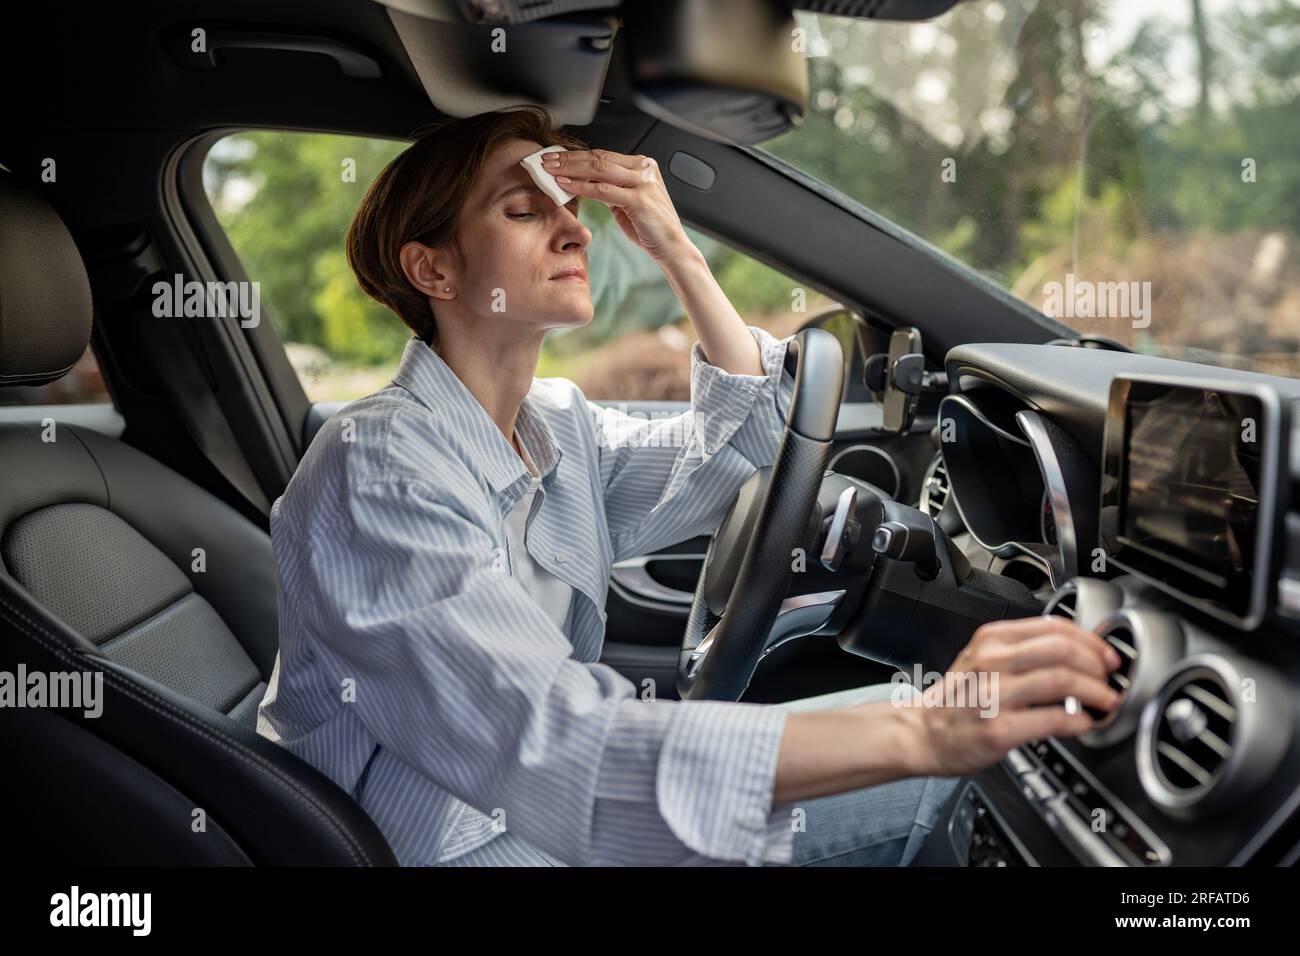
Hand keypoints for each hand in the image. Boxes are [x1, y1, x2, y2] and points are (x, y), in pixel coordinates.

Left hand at [543, 148, 693, 264]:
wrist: (672, 247)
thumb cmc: (650, 228)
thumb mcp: (626, 202)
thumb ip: (610, 189)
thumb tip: (584, 182)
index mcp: (642, 166)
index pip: (603, 156)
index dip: (576, 155)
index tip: (556, 157)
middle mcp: (644, 169)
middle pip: (599, 158)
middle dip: (569, 158)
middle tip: (546, 160)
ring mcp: (643, 183)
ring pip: (599, 170)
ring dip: (571, 169)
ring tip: (550, 170)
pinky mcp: (640, 200)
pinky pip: (604, 191)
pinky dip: (582, 187)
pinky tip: (566, 185)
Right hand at [900, 616, 1122, 777]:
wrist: (922, 732)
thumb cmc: (957, 699)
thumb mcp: (982, 657)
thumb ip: (1022, 649)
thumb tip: (1076, 650)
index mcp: (992, 639)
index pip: (1053, 627)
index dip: (1090, 640)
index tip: (1105, 655)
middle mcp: (992, 662)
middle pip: (1062, 650)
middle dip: (1097, 665)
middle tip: (1110, 679)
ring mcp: (994, 695)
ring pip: (1061, 680)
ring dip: (1095, 692)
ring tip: (1105, 701)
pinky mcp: (998, 728)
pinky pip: (1052, 719)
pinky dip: (1078, 721)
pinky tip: (1083, 724)